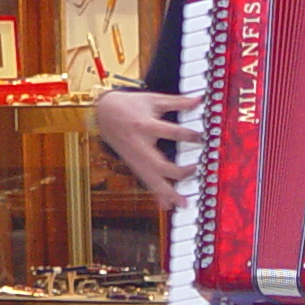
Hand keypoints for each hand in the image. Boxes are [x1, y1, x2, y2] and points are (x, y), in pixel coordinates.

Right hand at [94, 87, 201, 210]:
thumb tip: (199, 99)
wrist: (103, 112)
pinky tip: (167, 206)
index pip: (170, 132)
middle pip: (158, 164)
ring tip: (183, 204)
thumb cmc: (130, 105)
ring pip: (151, 179)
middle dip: (177, 172)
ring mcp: (135, 158)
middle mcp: (139, 145)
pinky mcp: (132, 165)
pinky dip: (156, 194)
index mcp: (145, 125)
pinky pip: (145, 181)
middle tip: (195, 170)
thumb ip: (177, 101)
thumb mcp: (153, 99)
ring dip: (167, 192)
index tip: (201, 138)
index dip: (188, 135)